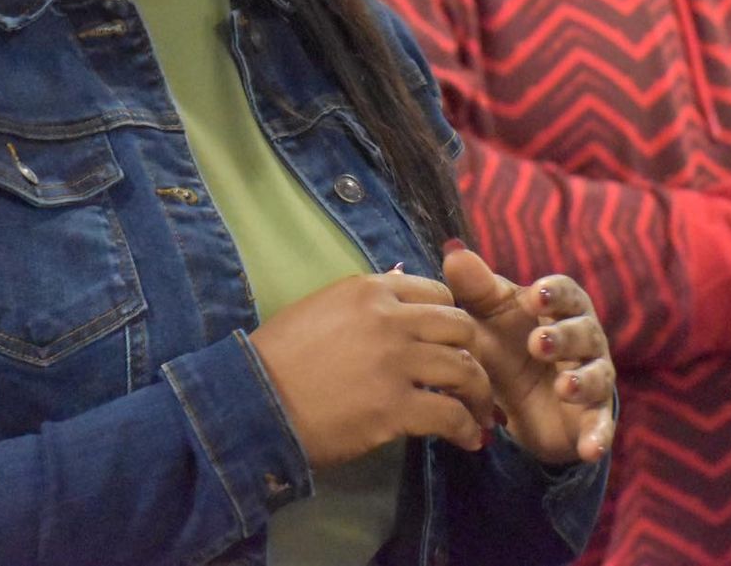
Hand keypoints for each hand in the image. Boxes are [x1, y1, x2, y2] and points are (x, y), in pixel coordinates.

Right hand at [249, 271, 492, 469]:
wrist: (252, 402)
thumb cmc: (277, 357)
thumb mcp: (321, 309)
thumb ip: (365, 303)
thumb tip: (400, 292)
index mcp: (369, 290)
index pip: (437, 291)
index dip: (451, 319)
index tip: (453, 343)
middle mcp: (389, 318)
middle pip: (460, 326)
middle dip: (474, 353)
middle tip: (472, 380)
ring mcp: (395, 362)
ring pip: (464, 369)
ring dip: (479, 394)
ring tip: (479, 415)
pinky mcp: (395, 407)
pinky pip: (450, 414)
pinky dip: (465, 428)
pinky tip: (465, 439)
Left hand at [439, 243, 615, 465]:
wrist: (514, 401)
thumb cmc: (504, 343)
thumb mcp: (486, 317)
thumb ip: (474, 287)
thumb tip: (453, 251)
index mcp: (561, 309)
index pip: (566, 294)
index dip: (554, 295)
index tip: (535, 297)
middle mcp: (584, 340)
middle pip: (584, 333)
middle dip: (564, 337)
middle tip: (537, 343)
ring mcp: (592, 380)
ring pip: (597, 376)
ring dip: (582, 380)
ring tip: (563, 386)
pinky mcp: (592, 419)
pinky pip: (602, 426)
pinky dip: (599, 436)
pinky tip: (590, 449)